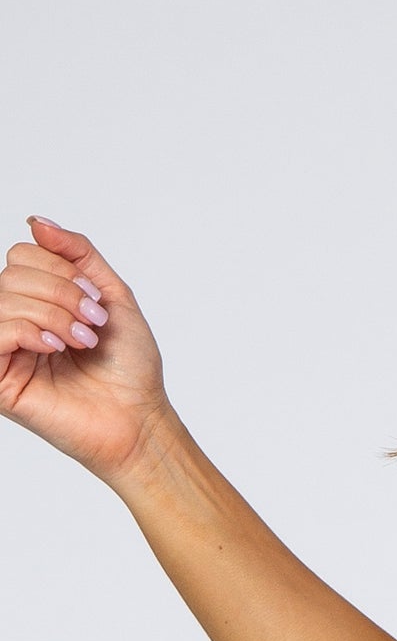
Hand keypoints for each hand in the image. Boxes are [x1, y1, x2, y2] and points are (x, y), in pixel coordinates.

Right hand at [0, 215, 170, 481]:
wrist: (139, 418)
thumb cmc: (129, 368)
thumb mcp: (112, 295)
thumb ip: (77, 253)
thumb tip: (35, 221)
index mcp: (37, 303)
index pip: (22, 255)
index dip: (60, 268)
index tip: (97, 303)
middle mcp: (15, 323)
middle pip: (12, 273)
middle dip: (61, 292)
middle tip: (93, 325)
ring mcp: (4, 351)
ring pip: (4, 298)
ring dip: (54, 313)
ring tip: (82, 341)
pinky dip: (29, 331)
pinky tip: (56, 348)